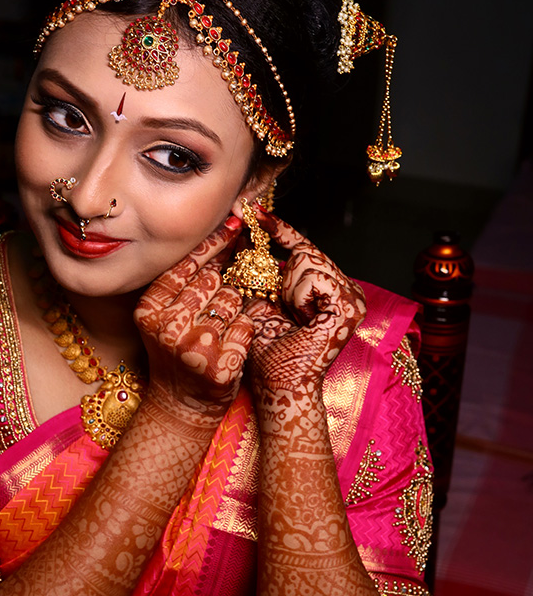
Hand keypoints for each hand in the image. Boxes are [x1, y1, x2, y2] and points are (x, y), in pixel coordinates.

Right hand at [135, 217, 254, 422]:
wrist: (181, 405)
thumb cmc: (177, 352)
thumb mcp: (165, 316)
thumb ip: (183, 281)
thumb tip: (221, 232)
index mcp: (149, 309)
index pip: (186, 264)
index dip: (213, 241)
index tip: (233, 223)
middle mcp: (168, 326)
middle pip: (212, 278)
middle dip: (226, 277)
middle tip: (227, 282)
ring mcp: (195, 348)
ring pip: (231, 300)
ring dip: (234, 306)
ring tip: (219, 325)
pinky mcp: (220, 367)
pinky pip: (246, 325)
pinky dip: (244, 330)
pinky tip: (230, 342)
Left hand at [245, 210, 365, 399]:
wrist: (279, 383)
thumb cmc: (268, 350)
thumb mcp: (258, 300)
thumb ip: (256, 270)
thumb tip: (241, 233)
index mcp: (329, 290)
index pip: (303, 249)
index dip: (279, 229)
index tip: (253, 211)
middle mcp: (347, 290)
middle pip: (305, 251)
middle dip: (282, 275)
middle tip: (279, 303)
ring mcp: (353, 298)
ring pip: (307, 260)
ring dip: (288, 289)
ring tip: (293, 317)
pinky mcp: (350, 306)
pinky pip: (313, 276)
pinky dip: (297, 296)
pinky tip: (302, 319)